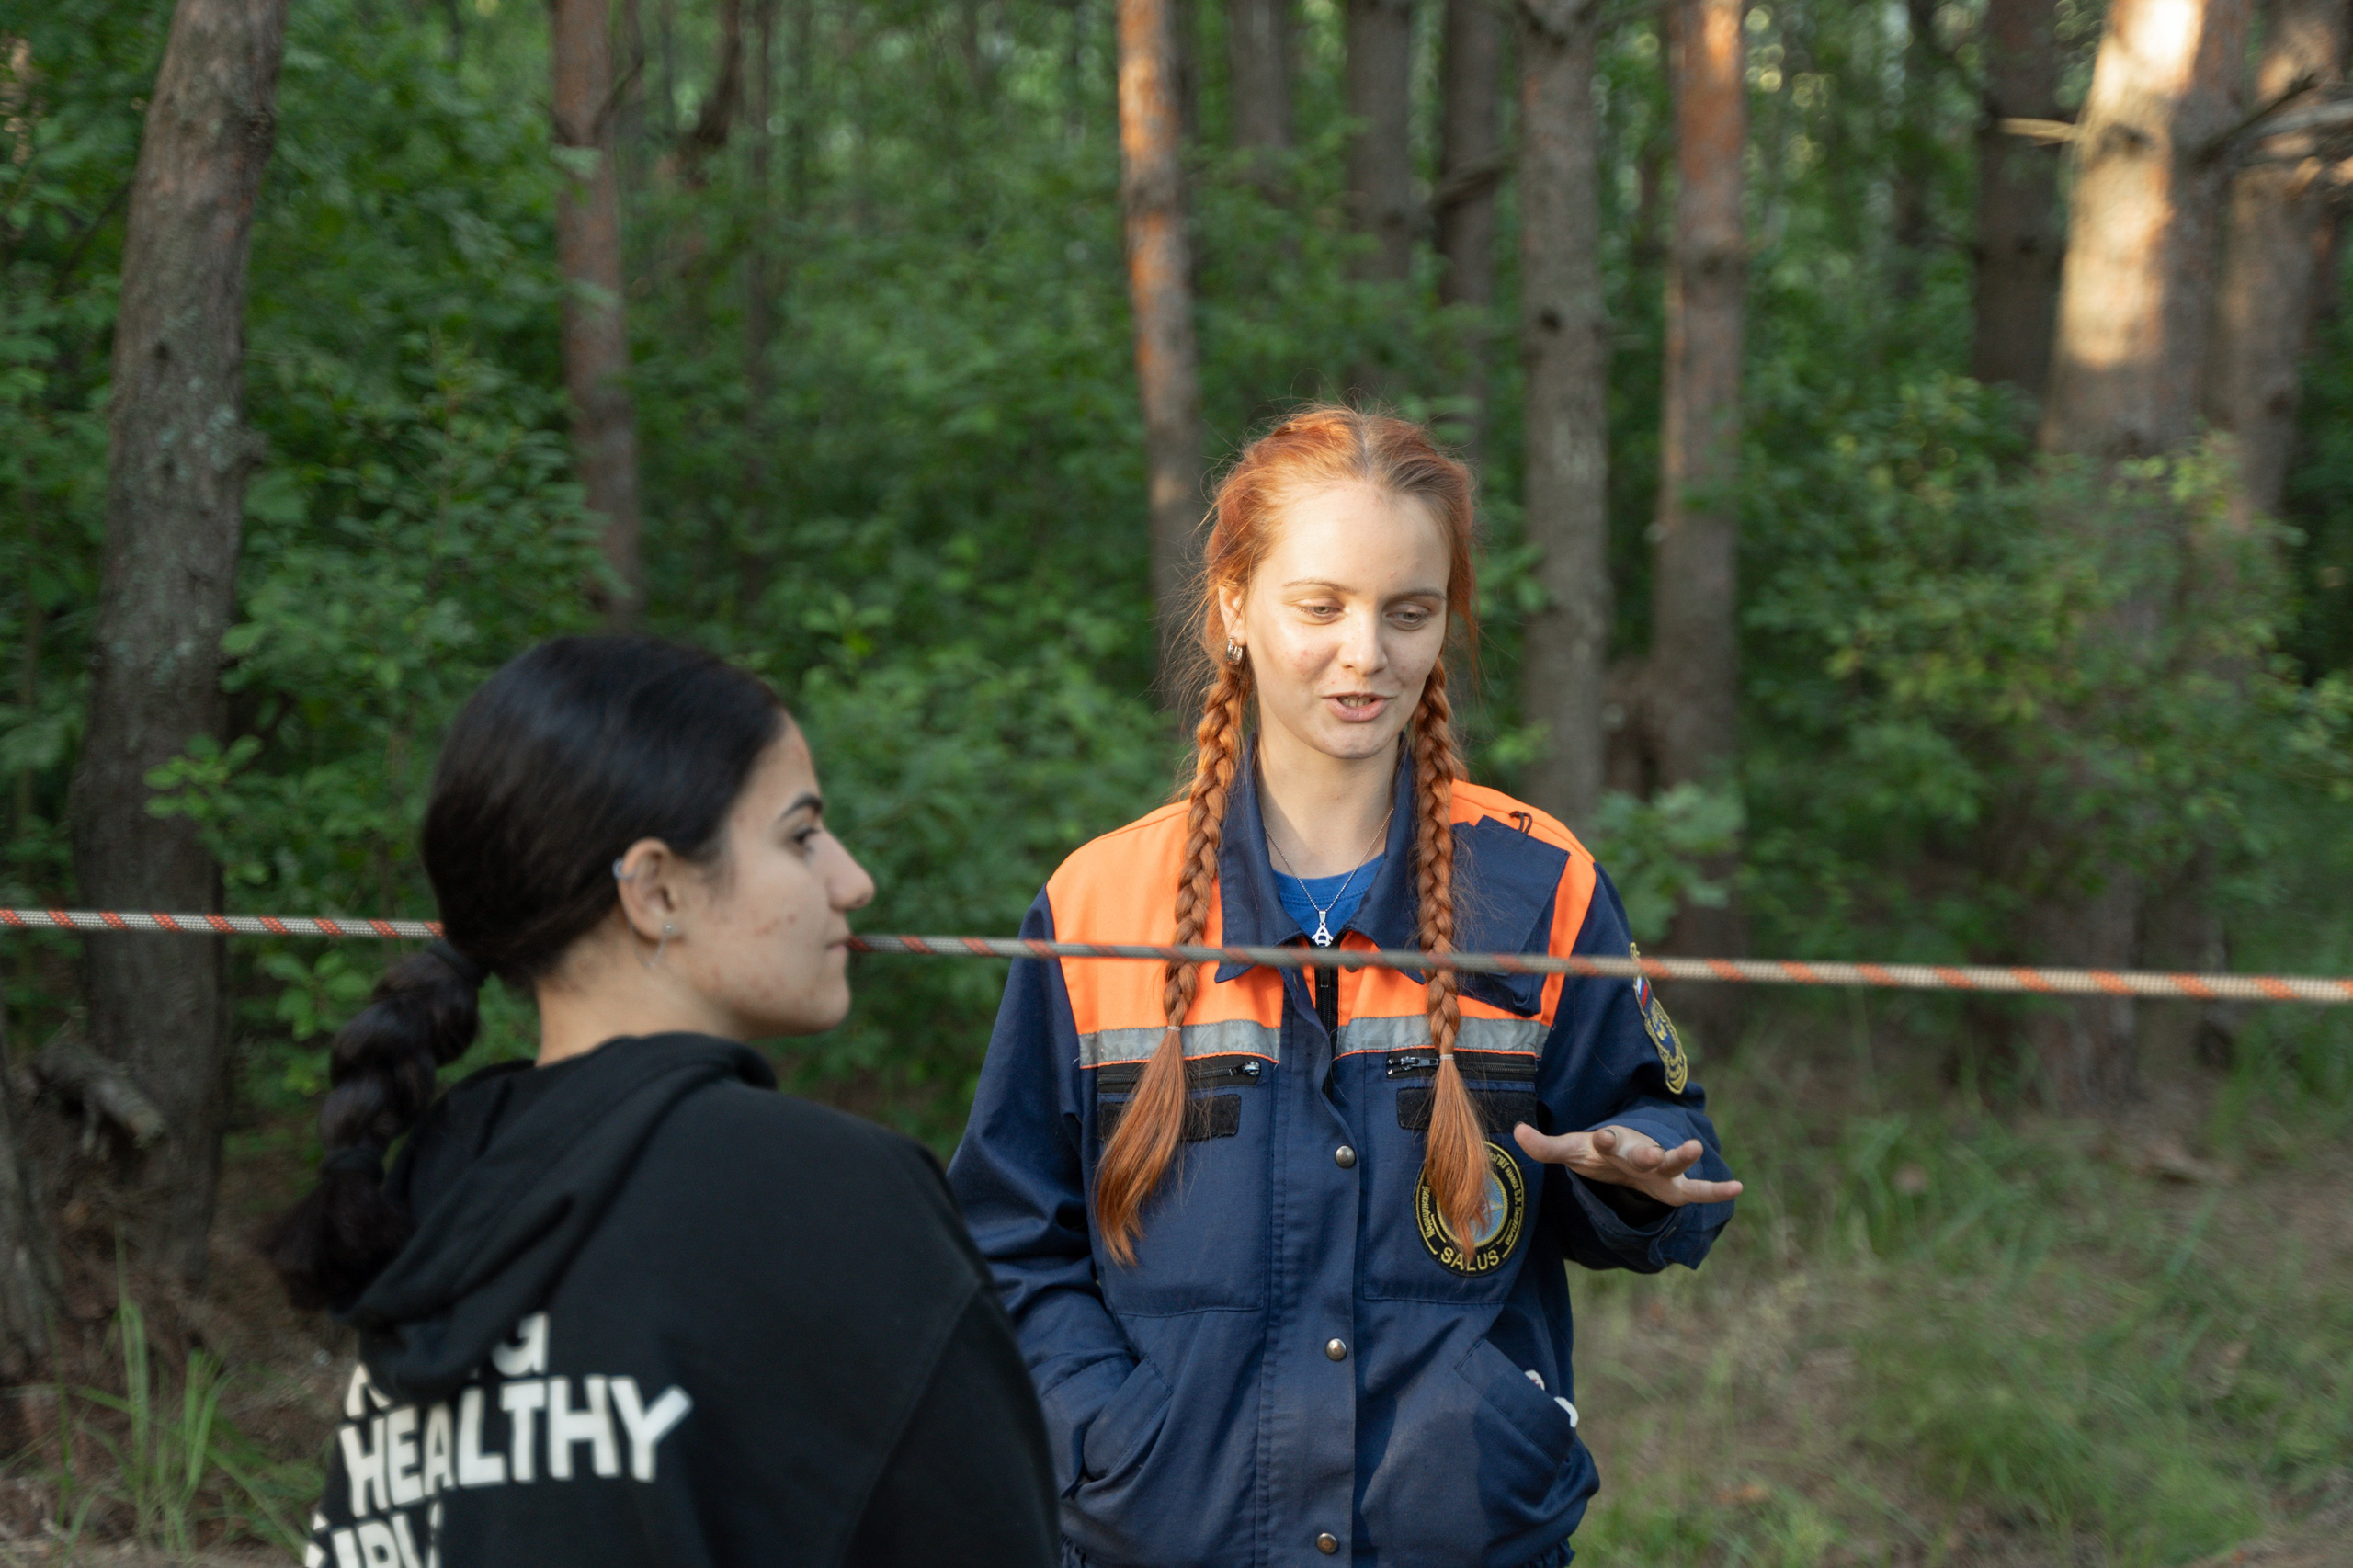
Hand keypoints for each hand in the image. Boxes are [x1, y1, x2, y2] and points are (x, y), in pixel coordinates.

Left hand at [1511, 1122, 1743, 1207]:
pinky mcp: (1674, 1188)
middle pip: (1644, 1154)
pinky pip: (1698, 1192)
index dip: (1606, 1141)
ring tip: (1698, 1150)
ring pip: (1674, 1165)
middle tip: (1656, 1151)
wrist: (1625, 1154)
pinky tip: (1739, 1188)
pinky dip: (1717, 1190)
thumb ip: (1545, 1146)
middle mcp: (1638, 1154)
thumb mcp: (1571, 1150)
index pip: (1607, 1143)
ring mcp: (1659, 1170)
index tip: (1605, 1137)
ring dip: (1683, 1159)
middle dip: (1650, 1153)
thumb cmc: (1596, 1152)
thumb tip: (1516, 1133)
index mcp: (1611, 1146)